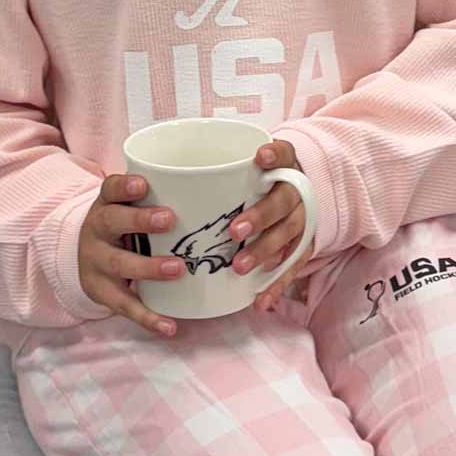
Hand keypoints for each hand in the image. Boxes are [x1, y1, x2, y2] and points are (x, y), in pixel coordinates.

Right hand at [78, 172, 189, 337]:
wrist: (83, 256)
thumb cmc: (123, 225)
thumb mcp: (128, 206)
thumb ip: (161, 198)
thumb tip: (222, 193)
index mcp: (107, 204)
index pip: (110, 189)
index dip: (124, 186)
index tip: (143, 184)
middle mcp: (97, 230)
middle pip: (111, 222)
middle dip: (140, 221)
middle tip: (169, 219)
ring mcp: (96, 263)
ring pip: (119, 264)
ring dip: (149, 267)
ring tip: (177, 269)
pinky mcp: (102, 292)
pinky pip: (125, 306)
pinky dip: (148, 317)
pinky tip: (170, 327)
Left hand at [230, 139, 313, 312]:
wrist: (297, 196)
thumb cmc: (259, 182)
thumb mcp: (248, 168)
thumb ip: (219, 171)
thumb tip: (152, 173)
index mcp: (283, 167)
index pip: (284, 154)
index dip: (274, 156)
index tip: (260, 157)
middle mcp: (296, 193)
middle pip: (282, 202)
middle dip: (259, 216)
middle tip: (234, 230)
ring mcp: (302, 220)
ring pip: (287, 235)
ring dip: (264, 251)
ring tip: (239, 267)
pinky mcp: (303, 247)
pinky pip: (292, 267)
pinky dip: (277, 285)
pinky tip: (260, 301)